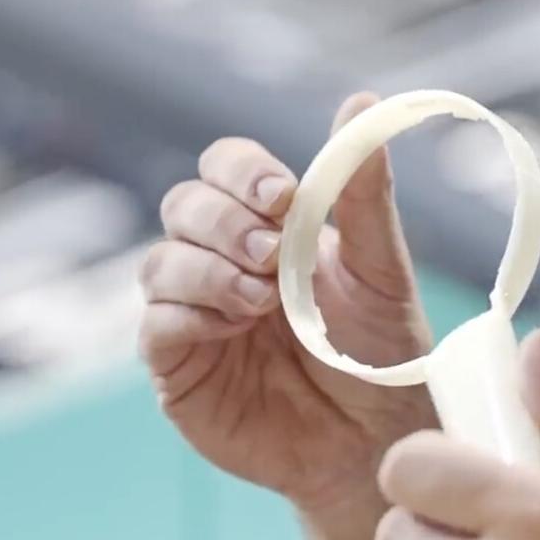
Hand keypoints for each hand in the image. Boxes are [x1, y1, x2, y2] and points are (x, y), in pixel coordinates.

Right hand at [139, 93, 437, 514]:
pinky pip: (156, 325)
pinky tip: (237, 327)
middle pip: (184, 206)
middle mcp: (223, 261)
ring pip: (160, 262)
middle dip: (224, 221)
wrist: (378, 439)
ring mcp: (195, 314)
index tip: (281, 197)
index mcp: (270, 226)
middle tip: (271, 252)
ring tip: (264, 300)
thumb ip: (362, 192)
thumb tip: (362, 101)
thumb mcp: (380, 267)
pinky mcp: (179, 368)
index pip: (225, 167)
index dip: (242, 172)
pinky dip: (191, 315)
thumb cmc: (383, 352)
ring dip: (210, 269)